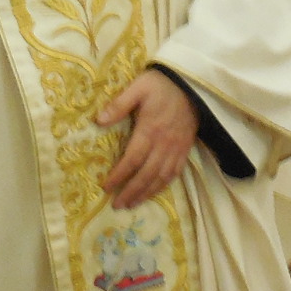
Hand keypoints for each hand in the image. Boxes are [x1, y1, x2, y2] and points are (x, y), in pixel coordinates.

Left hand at [96, 68, 198, 210]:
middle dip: (131, 191)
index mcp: (150, 130)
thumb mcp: (138, 87)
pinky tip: (154, 192)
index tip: (106, 187)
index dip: (119, 175)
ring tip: (133, 204)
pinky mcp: (185, 149)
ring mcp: (176, 148)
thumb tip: (98, 120)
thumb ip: (119, 104)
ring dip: (147, 193)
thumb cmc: (162, 85)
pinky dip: (164, 185)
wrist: (192, 84)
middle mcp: (164, 144)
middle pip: (146, 174)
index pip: (132, 159)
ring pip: (161, 177)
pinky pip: (175, 173)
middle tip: (117, 205)